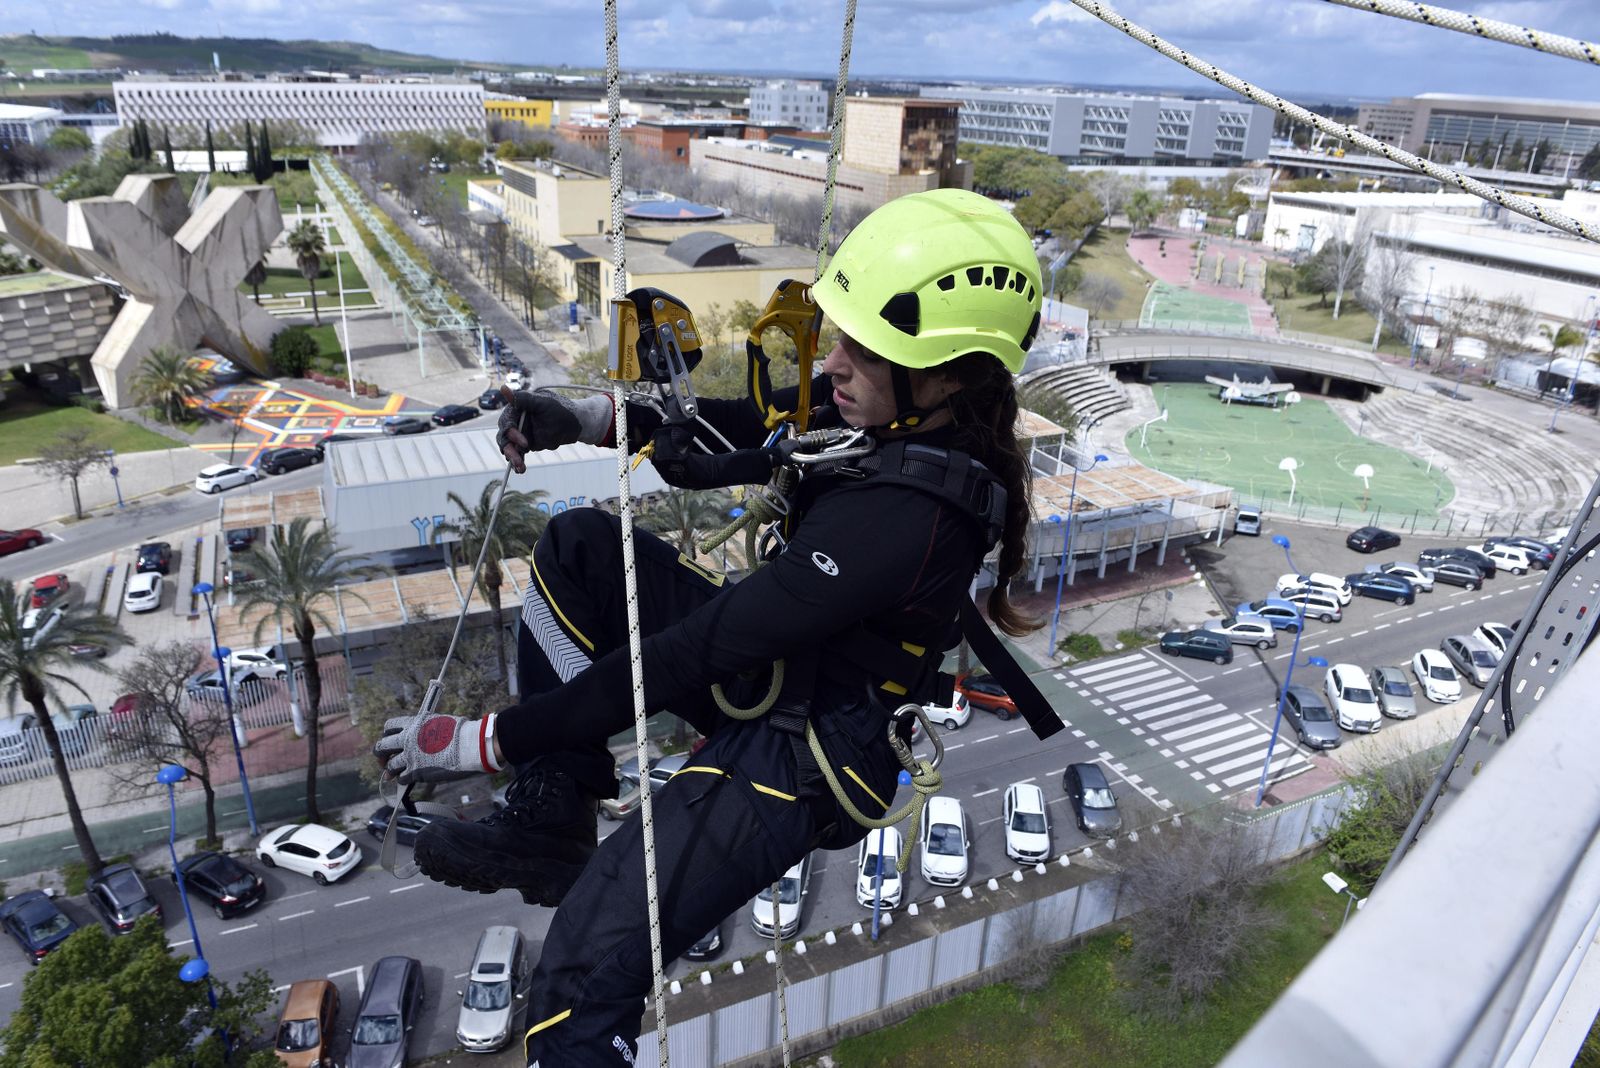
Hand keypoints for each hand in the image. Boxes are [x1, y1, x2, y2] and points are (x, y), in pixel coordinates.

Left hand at [374, 713, 501, 784]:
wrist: (471, 746)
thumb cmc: (461, 732)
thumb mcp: (438, 722)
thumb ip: (424, 729)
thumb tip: (420, 737)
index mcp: (413, 723)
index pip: (389, 727)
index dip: (387, 735)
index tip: (390, 741)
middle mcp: (407, 739)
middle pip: (381, 747)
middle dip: (380, 755)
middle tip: (384, 761)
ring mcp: (410, 756)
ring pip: (390, 766)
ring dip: (392, 770)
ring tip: (396, 773)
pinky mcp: (417, 772)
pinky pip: (402, 778)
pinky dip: (404, 780)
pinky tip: (409, 778)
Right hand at [497, 390, 613, 471]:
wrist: (576, 425)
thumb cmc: (561, 409)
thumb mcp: (543, 403)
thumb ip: (523, 399)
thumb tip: (503, 388)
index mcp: (517, 409)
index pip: (506, 421)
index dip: (512, 432)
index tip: (524, 442)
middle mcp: (517, 421)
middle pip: (505, 436)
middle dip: (510, 448)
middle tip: (517, 458)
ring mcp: (521, 434)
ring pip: (510, 447)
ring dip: (513, 457)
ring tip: (520, 467)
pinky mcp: (527, 445)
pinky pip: (519, 454)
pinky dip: (518, 462)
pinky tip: (520, 470)